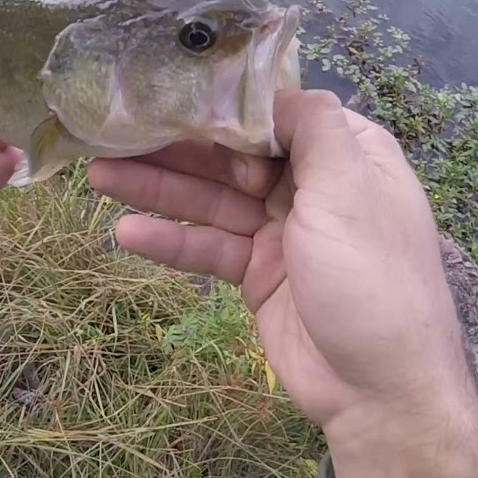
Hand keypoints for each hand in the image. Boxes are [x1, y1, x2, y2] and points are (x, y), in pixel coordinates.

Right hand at [88, 90, 477, 477]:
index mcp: (347, 155)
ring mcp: (284, 233)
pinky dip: (171, 241)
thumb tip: (275, 87)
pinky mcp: (258, 275)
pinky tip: (125, 231)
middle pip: (235, 155)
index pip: (277, 114)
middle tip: (112, 130)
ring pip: (213, 200)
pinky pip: (209, 247)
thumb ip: (311, 130)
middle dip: (176, 145)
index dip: (225, 105)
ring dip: (159, 188)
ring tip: (97, 174)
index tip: (169, 92)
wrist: (380, 391)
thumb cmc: (372, 279)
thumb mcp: (348, 190)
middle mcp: (314, 186)